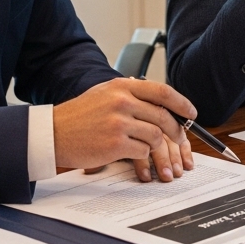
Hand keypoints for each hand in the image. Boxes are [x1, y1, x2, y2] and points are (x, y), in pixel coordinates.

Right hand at [53, 78, 197, 181]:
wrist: (53, 133)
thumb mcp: (104, 94)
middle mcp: (122, 101)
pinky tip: (136, 157)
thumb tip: (160, 102)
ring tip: (155, 151)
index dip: (181, 103)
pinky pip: (142, 151)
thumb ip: (130, 94)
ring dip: (159, 147)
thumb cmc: (79, 116)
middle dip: (176, 130)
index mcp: (122, 86)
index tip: (191, 112)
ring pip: (155, 135)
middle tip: (180, 137)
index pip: (162, 91)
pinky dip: (144, 156)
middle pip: (163, 116)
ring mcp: (119, 123)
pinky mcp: (115, 144)